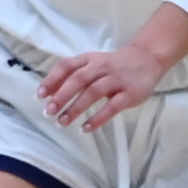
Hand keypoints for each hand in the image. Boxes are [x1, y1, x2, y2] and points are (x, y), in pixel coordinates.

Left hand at [40, 44, 164, 133]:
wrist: (148, 58)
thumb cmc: (114, 64)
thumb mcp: (93, 63)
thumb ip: (74, 74)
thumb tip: (49, 93)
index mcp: (89, 59)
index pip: (67, 66)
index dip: (52, 80)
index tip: (39, 95)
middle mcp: (101, 67)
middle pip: (78, 80)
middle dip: (61, 96)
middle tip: (49, 112)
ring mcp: (117, 80)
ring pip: (93, 93)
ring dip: (76, 108)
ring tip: (62, 122)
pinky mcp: (130, 93)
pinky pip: (112, 107)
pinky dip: (98, 119)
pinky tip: (86, 128)